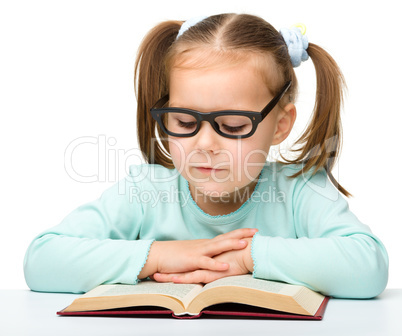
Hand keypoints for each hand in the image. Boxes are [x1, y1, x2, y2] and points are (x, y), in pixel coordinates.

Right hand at [138, 229, 256, 278]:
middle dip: (242, 234)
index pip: (226, 236)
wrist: (158, 254)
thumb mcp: (194, 254)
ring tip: (246, 244)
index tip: (253, 231)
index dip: (240, 233)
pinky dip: (216, 264)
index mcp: (206, 244)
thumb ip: (206, 255)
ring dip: (232, 245)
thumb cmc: (175, 256)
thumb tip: (217, 257)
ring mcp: (198, 252)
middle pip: (226, 238)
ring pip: (218, 247)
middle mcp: (204, 245)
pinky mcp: (191, 261)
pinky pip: (206, 263)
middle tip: (256, 232)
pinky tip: (226, 265)